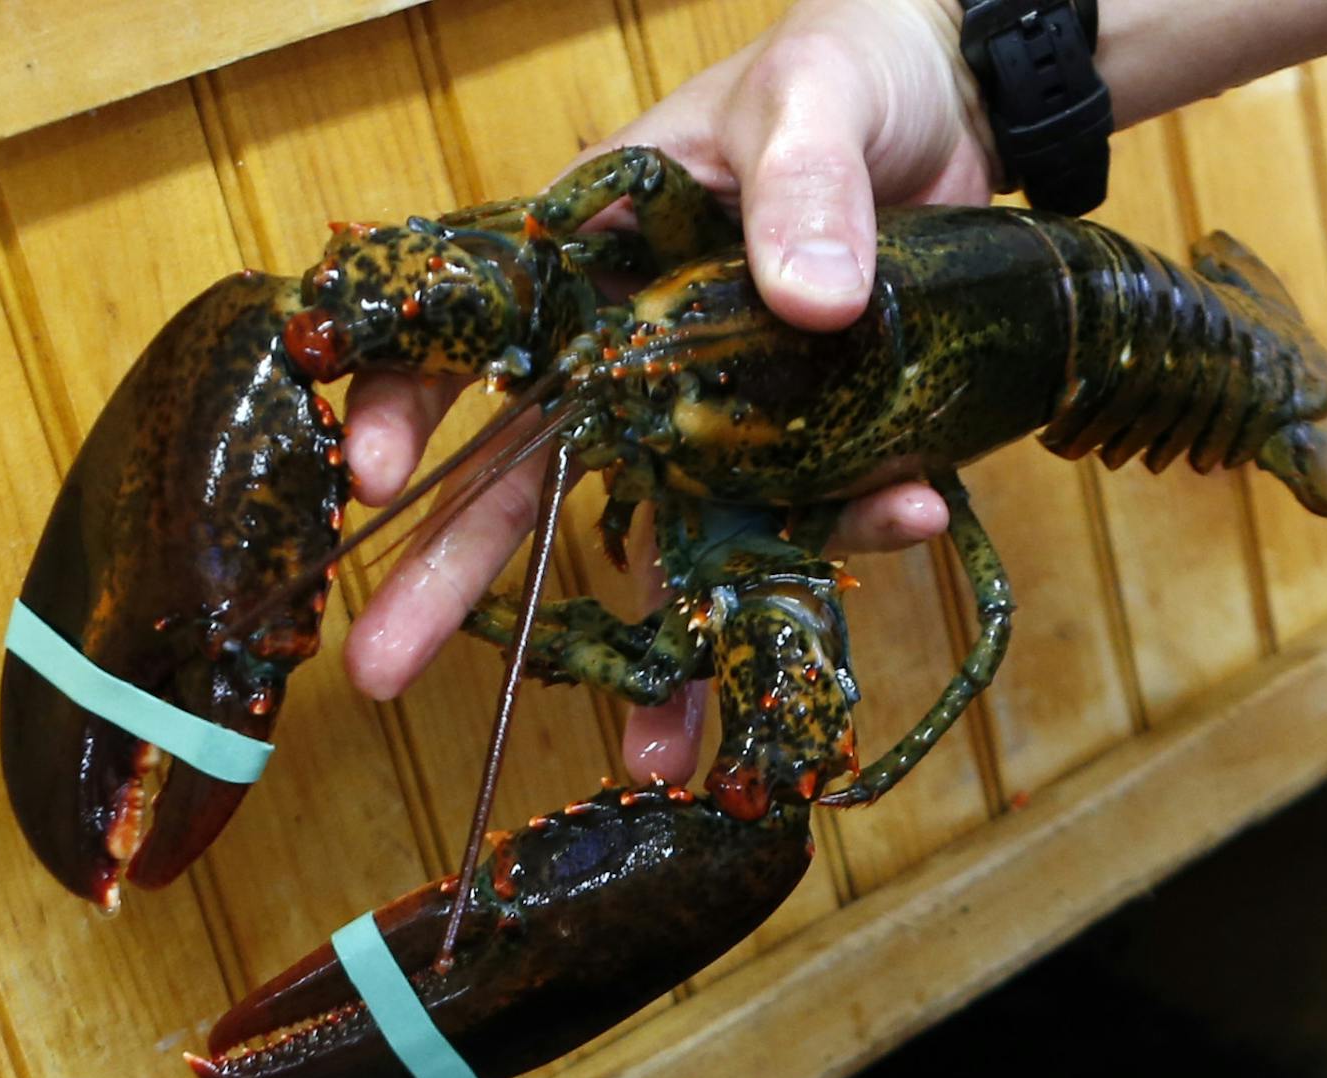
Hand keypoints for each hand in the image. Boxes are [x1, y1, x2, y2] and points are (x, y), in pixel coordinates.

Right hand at [340, 0, 993, 780]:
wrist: (952, 114)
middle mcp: (639, 355)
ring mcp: (721, 415)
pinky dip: (839, 551)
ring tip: (653, 755)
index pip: (470, 329)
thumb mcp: (815, 101)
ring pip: (665, 542)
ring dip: (653, 651)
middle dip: (463, 579)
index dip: (411, 401)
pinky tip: (897, 533)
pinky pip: (805, 521)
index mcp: (596, 254)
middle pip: (532, 476)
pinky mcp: (807, 448)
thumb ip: (803, 186)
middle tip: (379, 675)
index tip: (374, 478)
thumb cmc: (847, 73)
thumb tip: (803, 299)